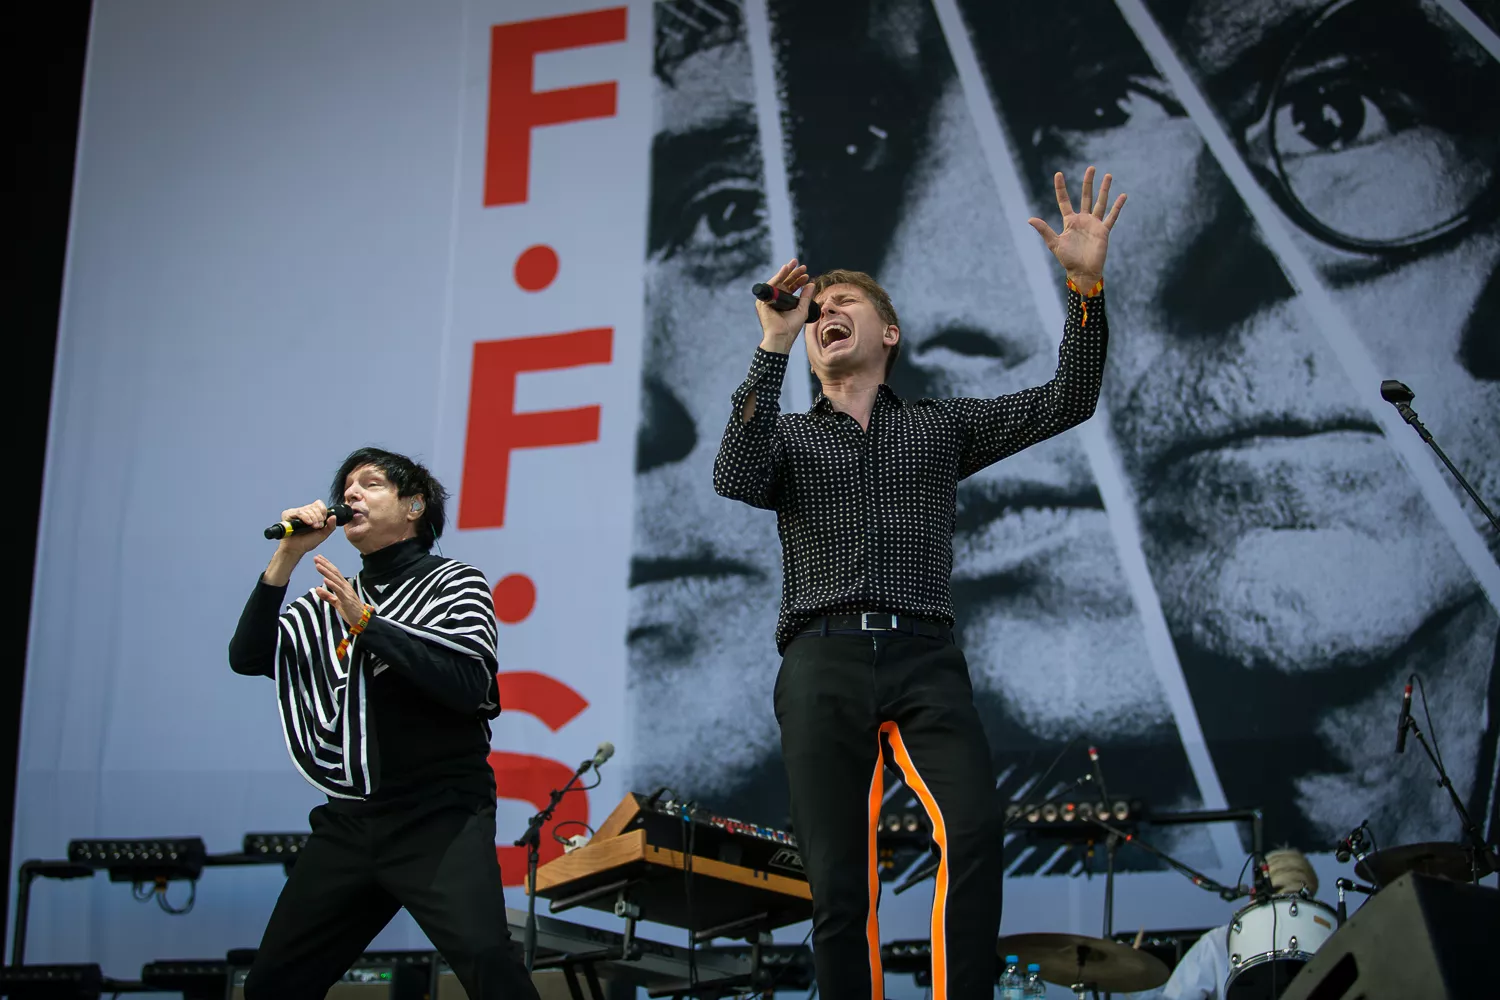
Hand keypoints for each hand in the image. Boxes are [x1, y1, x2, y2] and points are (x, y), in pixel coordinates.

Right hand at [275, 500, 338, 555]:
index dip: (323, 511)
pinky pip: (299, 512)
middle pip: (314, 506)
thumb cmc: (308, 541)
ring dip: (313, 518)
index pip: (319, 504)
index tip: (323, 521)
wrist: (296, 549)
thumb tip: (334, 516)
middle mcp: (304, 511)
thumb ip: (331, 526)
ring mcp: (296, 512)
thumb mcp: (323, 534)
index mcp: (312, 513)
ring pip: (307, 509)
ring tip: (313, 527)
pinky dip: (306, 517)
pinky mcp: (288, 515)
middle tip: (317, 526)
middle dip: (319, 517)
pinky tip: (308, 523)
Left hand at [313, 554, 365, 626]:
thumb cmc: (350, 610)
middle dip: (325, 565)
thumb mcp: (336, 602)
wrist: (361, 619)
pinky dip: (331, 584)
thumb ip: (327, 596)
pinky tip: (324, 579)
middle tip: (316, 557)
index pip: (334, 573)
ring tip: (318, 565)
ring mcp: (346, 592)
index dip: (326, 565)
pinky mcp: (346, 599)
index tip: (318, 558)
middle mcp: (345, 586)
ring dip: (326, 572)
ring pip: (335, 579)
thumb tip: (317, 588)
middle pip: (334, 573)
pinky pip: (338, 590)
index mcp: (343, 586)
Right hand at [755, 258, 813, 353]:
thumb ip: (806, 297)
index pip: (790, 288)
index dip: (798, 280)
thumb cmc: (791, 328)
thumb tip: (811, 284)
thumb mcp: (802, 309)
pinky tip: (786, 269)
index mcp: (783, 302)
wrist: (782, 337)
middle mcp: (775, 299)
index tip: (806, 275)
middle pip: (784, 283)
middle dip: (793, 273)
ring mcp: (768, 300)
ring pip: (778, 281)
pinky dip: (778, 276)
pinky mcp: (762, 301)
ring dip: (787, 271)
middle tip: (802, 266)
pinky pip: (772, 285)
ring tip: (796, 264)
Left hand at [1028, 166, 1125, 289]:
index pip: (1064, 201)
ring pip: (1100, 202)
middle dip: (1088, 182)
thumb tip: (1030, 219)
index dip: (1061, 188)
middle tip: (1091, 168)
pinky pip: (1112, 216)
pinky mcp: (1104, 231)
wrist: (1083, 272)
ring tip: (1108, 175)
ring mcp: (1094, 224)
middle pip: (1086, 197)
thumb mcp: (1054, 243)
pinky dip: (1117, 206)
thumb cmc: (1067, 260)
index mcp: (1070, 221)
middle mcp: (1083, 220)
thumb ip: (1044, 230)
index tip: (1058, 174)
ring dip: (1104, 189)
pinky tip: (1123, 195)